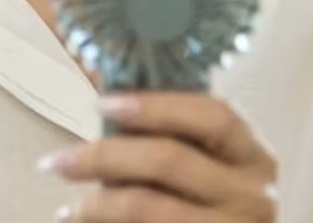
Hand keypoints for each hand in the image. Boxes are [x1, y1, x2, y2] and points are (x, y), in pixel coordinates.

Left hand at [39, 93, 278, 221]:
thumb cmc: (210, 208)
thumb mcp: (211, 171)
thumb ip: (176, 142)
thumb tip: (107, 108)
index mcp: (254, 157)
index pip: (214, 115)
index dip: (158, 105)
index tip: (104, 103)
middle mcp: (254, 195)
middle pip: (171, 160)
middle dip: (106, 156)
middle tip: (58, 161)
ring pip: (152, 207)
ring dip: (98, 204)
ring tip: (67, 207)